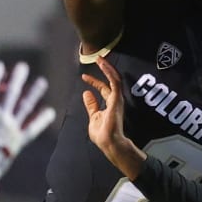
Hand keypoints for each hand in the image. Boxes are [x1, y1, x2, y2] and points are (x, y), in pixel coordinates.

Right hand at [0, 61, 56, 176]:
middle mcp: (0, 116)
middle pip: (10, 92)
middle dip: (17, 78)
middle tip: (23, 67)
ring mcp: (11, 128)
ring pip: (25, 106)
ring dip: (34, 93)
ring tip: (42, 82)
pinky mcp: (18, 142)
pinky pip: (32, 129)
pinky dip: (41, 120)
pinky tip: (50, 111)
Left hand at [81, 54, 144, 177]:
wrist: (109, 142)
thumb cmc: (103, 135)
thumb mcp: (93, 117)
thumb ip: (91, 105)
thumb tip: (86, 94)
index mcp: (110, 105)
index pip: (103, 89)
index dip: (94, 82)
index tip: (84, 77)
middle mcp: (115, 100)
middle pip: (111, 81)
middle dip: (105, 70)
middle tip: (98, 59)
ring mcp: (117, 99)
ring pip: (115, 78)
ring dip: (108, 67)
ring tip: (101, 58)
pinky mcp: (117, 99)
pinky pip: (115, 82)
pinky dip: (109, 72)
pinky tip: (104, 64)